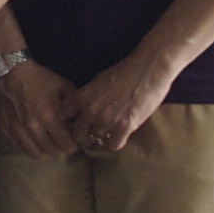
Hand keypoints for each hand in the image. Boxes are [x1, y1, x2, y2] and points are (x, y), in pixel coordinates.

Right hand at [0, 58, 77, 159]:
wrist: (10, 71)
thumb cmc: (38, 78)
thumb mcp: (63, 86)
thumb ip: (74, 105)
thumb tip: (80, 120)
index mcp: (49, 116)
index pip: (65, 144)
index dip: (72, 146)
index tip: (72, 143)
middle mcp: (32, 126)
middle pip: (50, 151)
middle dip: (58, 148)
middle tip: (59, 142)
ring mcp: (16, 129)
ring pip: (33, 152)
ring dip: (41, 149)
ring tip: (45, 142)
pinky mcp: (4, 128)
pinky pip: (16, 146)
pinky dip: (25, 144)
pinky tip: (29, 136)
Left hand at [67, 51, 181, 155]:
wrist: (149, 67)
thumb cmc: (125, 72)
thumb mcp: (98, 82)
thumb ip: (86, 97)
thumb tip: (78, 110)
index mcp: (82, 96)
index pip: (64, 117)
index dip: (69, 123)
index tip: (75, 124)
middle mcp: (91, 109)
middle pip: (77, 134)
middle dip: (83, 135)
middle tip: (91, 134)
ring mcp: (107, 118)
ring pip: (96, 140)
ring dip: (101, 139)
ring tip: (108, 133)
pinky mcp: (125, 125)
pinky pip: (113, 145)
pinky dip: (115, 143)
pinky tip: (119, 136)